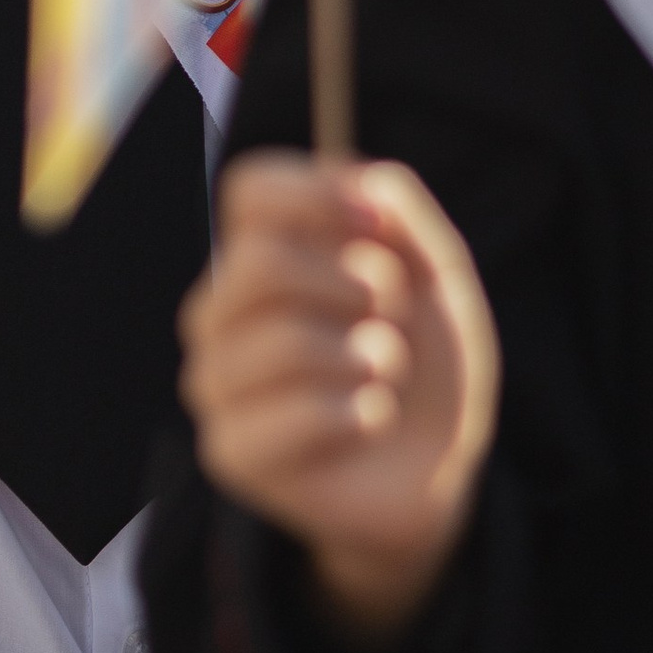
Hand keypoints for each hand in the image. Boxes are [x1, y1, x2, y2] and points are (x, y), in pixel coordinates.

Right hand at [180, 155, 498, 642]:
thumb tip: (357, 180)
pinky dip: (363, 415)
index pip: (249, 190)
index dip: (317, 194)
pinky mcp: (229, 453)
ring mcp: (215, 384)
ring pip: (286, 342)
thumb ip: (402, 212)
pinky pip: (302, 414)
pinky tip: (369, 423)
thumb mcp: (438, 275)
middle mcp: (219, 313)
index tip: (379, 224)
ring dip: (368, 358)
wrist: (437, 473)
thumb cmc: (426, 367)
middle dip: (354, 286)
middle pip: (259, 263)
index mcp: (259, 254)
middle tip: (391, 316)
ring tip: (383, 377)